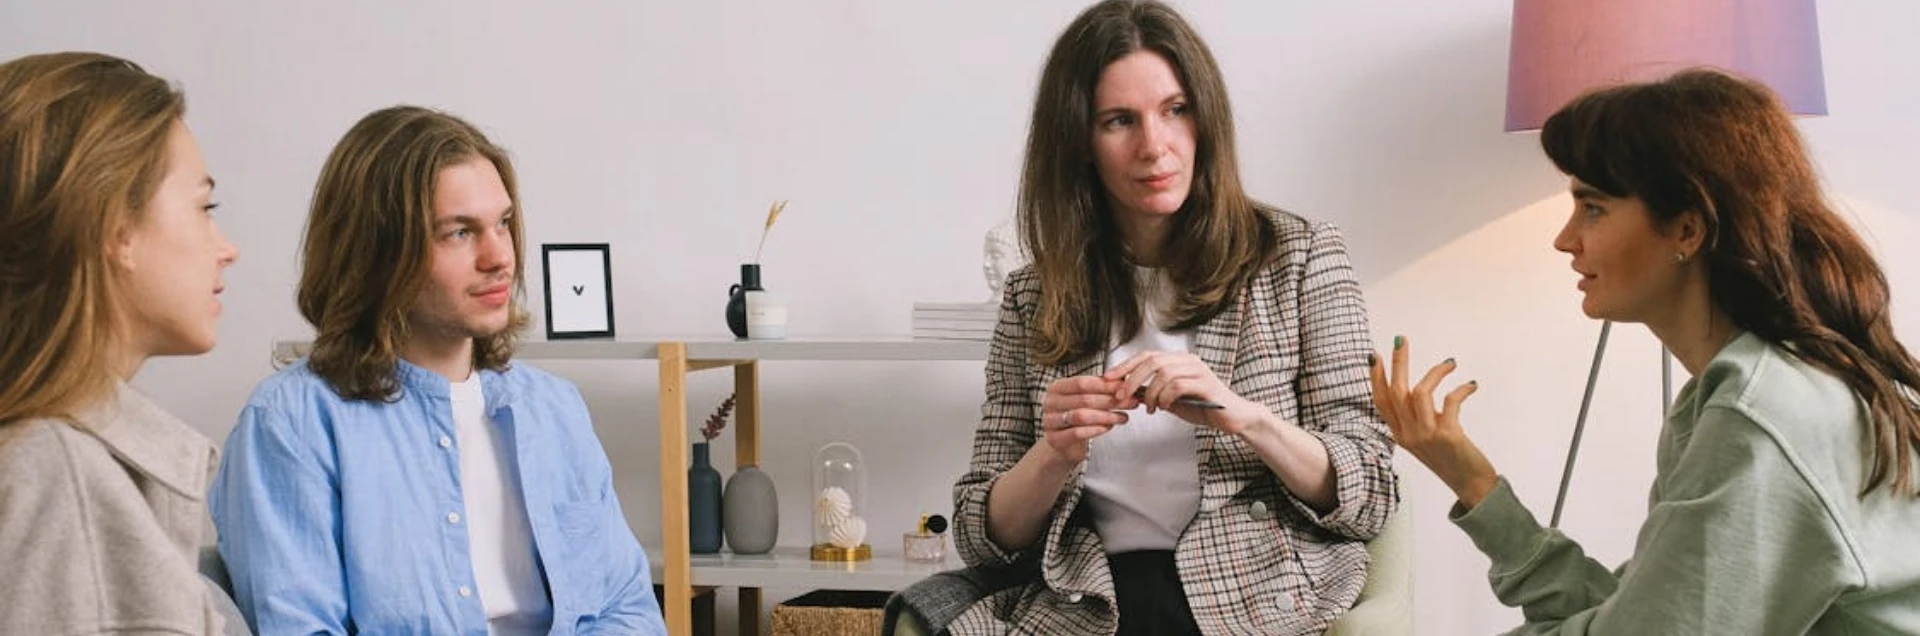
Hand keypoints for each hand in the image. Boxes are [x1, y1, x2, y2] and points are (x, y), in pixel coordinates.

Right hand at [1039, 375, 1137, 464]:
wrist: (1064, 444)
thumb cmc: (1078, 417)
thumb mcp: (1087, 399)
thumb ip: (1101, 389)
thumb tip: (1125, 380)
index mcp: (1057, 387)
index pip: (1082, 382)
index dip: (1105, 385)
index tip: (1125, 387)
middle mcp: (1050, 402)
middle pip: (1084, 399)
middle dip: (1111, 400)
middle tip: (1131, 402)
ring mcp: (1049, 421)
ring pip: (1081, 416)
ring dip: (1106, 416)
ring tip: (1123, 417)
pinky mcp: (1053, 439)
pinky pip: (1077, 433)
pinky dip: (1096, 430)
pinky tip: (1109, 427)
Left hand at [1103, 351, 1266, 434]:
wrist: (1233, 418)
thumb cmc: (1203, 407)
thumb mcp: (1171, 400)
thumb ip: (1153, 393)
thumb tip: (1127, 392)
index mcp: (1179, 361)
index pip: (1147, 356)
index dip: (1125, 366)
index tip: (1108, 378)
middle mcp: (1189, 361)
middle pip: (1152, 361)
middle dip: (1132, 378)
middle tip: (1121, 396)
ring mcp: (1199, 371)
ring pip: (1164, 372)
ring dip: (1150, 392)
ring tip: (1150, 408)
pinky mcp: (1206, 384)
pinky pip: (1178, 385)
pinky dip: (1165, 397)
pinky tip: (1164, 408)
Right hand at [1369, 336, 1497, 506]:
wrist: (1472, 485)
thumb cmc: (1452, 460)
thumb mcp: (1426, 440)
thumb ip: (1418, 420)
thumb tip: (1418, 392)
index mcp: (1400, 436)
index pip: (1381, 402)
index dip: (1376, 378)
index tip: (1376, 356)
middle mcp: (1409, 435)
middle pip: (1396, 391)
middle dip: (1398, 362)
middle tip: (1401, 340)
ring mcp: (1426, 436)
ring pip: (1419, 393)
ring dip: (1435, 372)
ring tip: (1450, 363)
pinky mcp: (1447, 435)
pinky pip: (1450, 401)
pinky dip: (1461, 389)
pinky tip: (1470, 386)